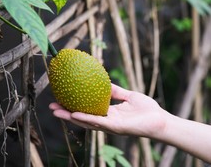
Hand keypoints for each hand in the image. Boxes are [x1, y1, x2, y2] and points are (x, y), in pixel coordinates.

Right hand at [49, 84, 167, 137]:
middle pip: (82, 118)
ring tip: (56, 111)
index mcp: (109, 114)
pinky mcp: (116, 127)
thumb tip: (105, 82)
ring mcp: (110, 126)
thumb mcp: (129, 96)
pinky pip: (98, 122)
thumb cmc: (147, 109)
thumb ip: (117, 92)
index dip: (74, 106)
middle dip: (66, 113)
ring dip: (70, 117)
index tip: (62, 99)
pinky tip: (74, 114)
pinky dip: (86, 118)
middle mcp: (106, 122)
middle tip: (51, 106)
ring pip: (86, 122)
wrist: (160, 119)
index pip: (88, 110)